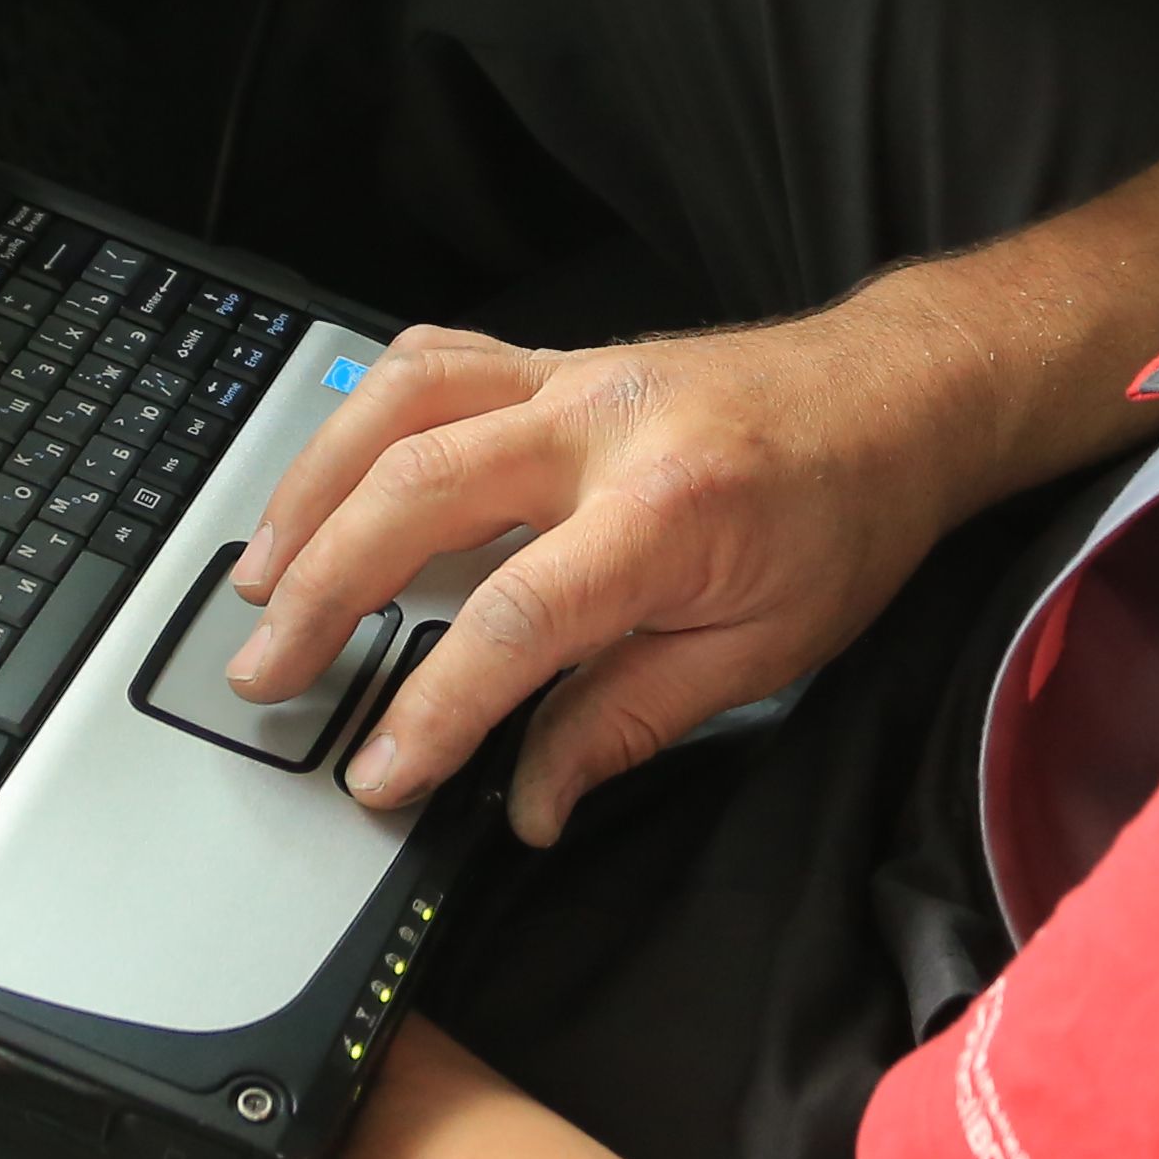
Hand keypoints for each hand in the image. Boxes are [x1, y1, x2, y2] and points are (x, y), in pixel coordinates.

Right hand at [221, 302, 999, 842]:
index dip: (433, 706)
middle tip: (268, 677)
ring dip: (312, 492)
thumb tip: (529, 801)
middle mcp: (604, 426)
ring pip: (402, 407)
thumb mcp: (766, 652)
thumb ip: (631, 722)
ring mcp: (571, 375)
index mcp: (667, 512)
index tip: (377, 774)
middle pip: (419, 493)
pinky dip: (362, 412)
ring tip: (260, 580)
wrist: (898, 395)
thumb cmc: (846, 520)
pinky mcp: (556, 356)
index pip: (515, 618)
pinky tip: (327, 476)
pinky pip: (435, 360)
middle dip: (324, 593)